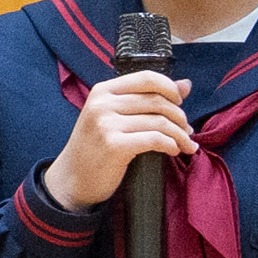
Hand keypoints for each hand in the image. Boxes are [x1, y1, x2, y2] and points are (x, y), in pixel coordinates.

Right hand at [45, 71, 195, 210]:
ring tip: (185, 144)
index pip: (146, 78)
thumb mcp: (114, 117)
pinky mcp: (114, 145)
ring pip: (160, 121)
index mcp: (103, 91)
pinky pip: (155, 139)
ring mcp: (107, 124)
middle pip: (157, 100)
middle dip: (180, 116)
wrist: (71, 179)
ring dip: (180, 134)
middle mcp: (103, 103)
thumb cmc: (95, 148)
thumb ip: (147, 98)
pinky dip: (171, 145)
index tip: (179, 103)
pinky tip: (174, 151)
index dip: (170, 88)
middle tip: (186, 131)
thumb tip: (185, 84)